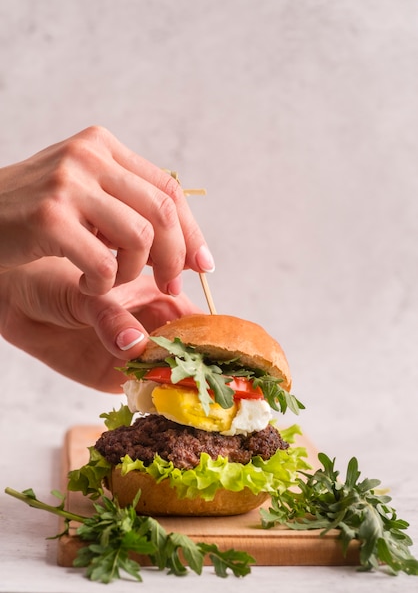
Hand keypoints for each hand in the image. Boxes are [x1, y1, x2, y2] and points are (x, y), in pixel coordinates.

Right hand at [0, 126, 213, 295]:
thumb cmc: (31, 211)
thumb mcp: (82, 192)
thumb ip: (127, 204)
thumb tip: (185, 246)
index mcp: (102, 145)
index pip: (168, 188)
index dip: (191, 230)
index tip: (202, 264)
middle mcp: (88, 155)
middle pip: (162, 211)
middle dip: (175, 257)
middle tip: (170, 285)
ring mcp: (67, 183)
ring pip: (139, 237)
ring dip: (132, 272)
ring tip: (109, 280)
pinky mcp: (48, 217)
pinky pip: (103, 263)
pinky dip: (103, 284)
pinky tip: (86, 284)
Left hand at [0, 258, 201, 391]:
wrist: (18, 303)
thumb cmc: (57, 283)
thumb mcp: (89, 295)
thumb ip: (113, 318)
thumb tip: (136, 345)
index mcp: (157, 298)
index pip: (194, 319)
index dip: (210, 336)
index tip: (224, 354)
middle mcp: (153, 328)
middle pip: (189, 353)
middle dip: (200, 370)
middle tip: (212, 386)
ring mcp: (137, 355)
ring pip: (169, 376)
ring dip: (179, 389)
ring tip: (190, 400)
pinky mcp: (116, 378)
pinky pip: (142, 392)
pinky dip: (152, 400)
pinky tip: (160, 405)